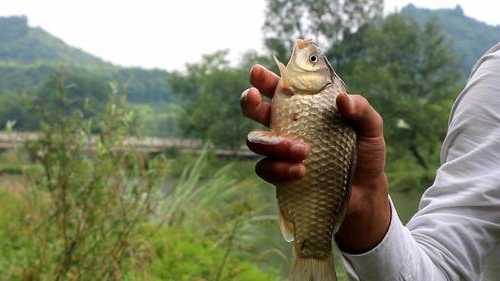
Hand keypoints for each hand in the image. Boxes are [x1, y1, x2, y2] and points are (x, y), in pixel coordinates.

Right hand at [241, 64, 390, 253]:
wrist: (365, 192)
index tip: (258, 72)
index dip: (265, 79)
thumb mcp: (371, 128)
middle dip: (249, 102)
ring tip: (302, 151)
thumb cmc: (365, 153)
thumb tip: (342, 100)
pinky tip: (301, 172)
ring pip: (256, 140)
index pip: (281, 88)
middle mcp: (288, 126)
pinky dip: (280, 169)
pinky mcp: (280, 175)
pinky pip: (265, 169)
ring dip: (273, 143)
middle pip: (256, 109)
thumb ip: (361, 109)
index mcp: (306, 107)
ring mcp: (281, 151)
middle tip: (253, 97)